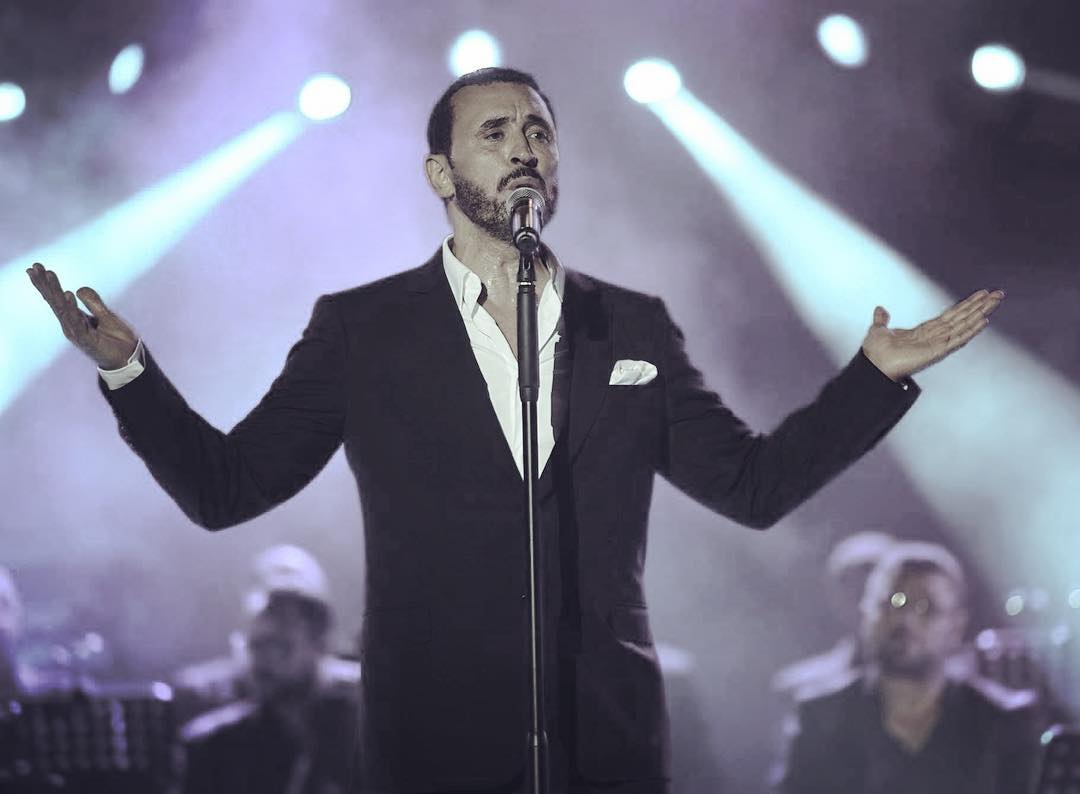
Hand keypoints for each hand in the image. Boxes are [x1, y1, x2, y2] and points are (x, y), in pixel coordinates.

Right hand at [27, 262, 138, 369]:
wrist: (128, 359)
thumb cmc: (116, 340)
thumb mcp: (105, 316)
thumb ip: (93, 303)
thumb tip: (78, 288)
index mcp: (74, 318)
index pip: (57, 298)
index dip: (46, 284)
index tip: (35, 267)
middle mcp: (71, 325)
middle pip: (55, 301)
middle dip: (45, 284)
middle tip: (34, 267)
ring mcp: (77, 332)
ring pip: (63, 308)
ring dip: (56, 290)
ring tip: (49, 274)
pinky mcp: (86, 340)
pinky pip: (77, 321)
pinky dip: (71, 307)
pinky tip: (67, 294)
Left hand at [861, 289, 1004, 380]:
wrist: (873, 365)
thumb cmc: (876, 353)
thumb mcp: (878, 330)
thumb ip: (882, 320)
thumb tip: (880, 310)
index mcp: (925, 331)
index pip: (951, 315)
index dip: (966, 304)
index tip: (980, 294)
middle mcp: (935, 336)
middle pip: (963, 317)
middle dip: (980, 305)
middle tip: (997, 294)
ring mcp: (938, 343)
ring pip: (964, 325)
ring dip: (980, 312)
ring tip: (995, 301)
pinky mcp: (937, 351)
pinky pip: (958, 339)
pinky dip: (971, 329)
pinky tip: (983, 321)